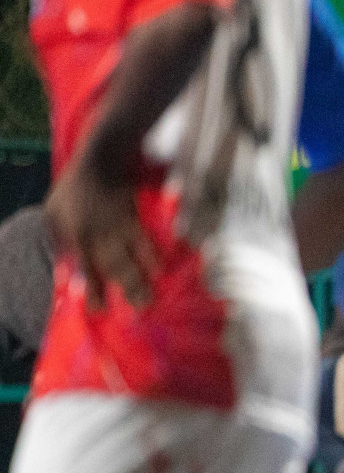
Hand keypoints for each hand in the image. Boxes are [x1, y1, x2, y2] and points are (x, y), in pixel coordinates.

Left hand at [45, 159, 159, 310]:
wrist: (99, 162)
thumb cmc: (75, 190)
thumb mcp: (54, 213)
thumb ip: (59, 240)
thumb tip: (64, 266)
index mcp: (77, 235)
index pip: (86, 267)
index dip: (94, 289)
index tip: (100, 310)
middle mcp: (98, 235)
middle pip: (114, 266)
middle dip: (126, 288)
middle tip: (139, 309)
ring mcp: (118, 227)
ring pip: (131, 257)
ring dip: (141, 279)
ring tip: (151, 298)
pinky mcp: (134, 218)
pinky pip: (144, 240)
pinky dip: (153, 255)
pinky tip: (161, 270)